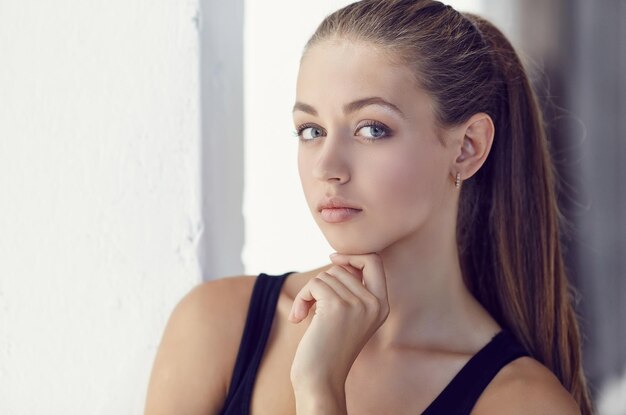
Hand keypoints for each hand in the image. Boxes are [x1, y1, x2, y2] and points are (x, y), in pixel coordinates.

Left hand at [288, 253, 389, 398]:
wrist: (320, 380)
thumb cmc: (328, 348)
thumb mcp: (348, 316)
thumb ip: (351, 289)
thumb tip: (340, 259)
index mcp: (382, 305)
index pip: (375, 261)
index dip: (352, 255)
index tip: (333, 259)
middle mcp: (375, 303)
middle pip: (342, 268)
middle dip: (321, 283)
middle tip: (310, 305)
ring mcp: (358, 304)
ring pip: (325, 276)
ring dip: (308, 293)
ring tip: (305, 315)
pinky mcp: (337, 306)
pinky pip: (314, 285)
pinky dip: (302, 298)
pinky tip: (299, 318)